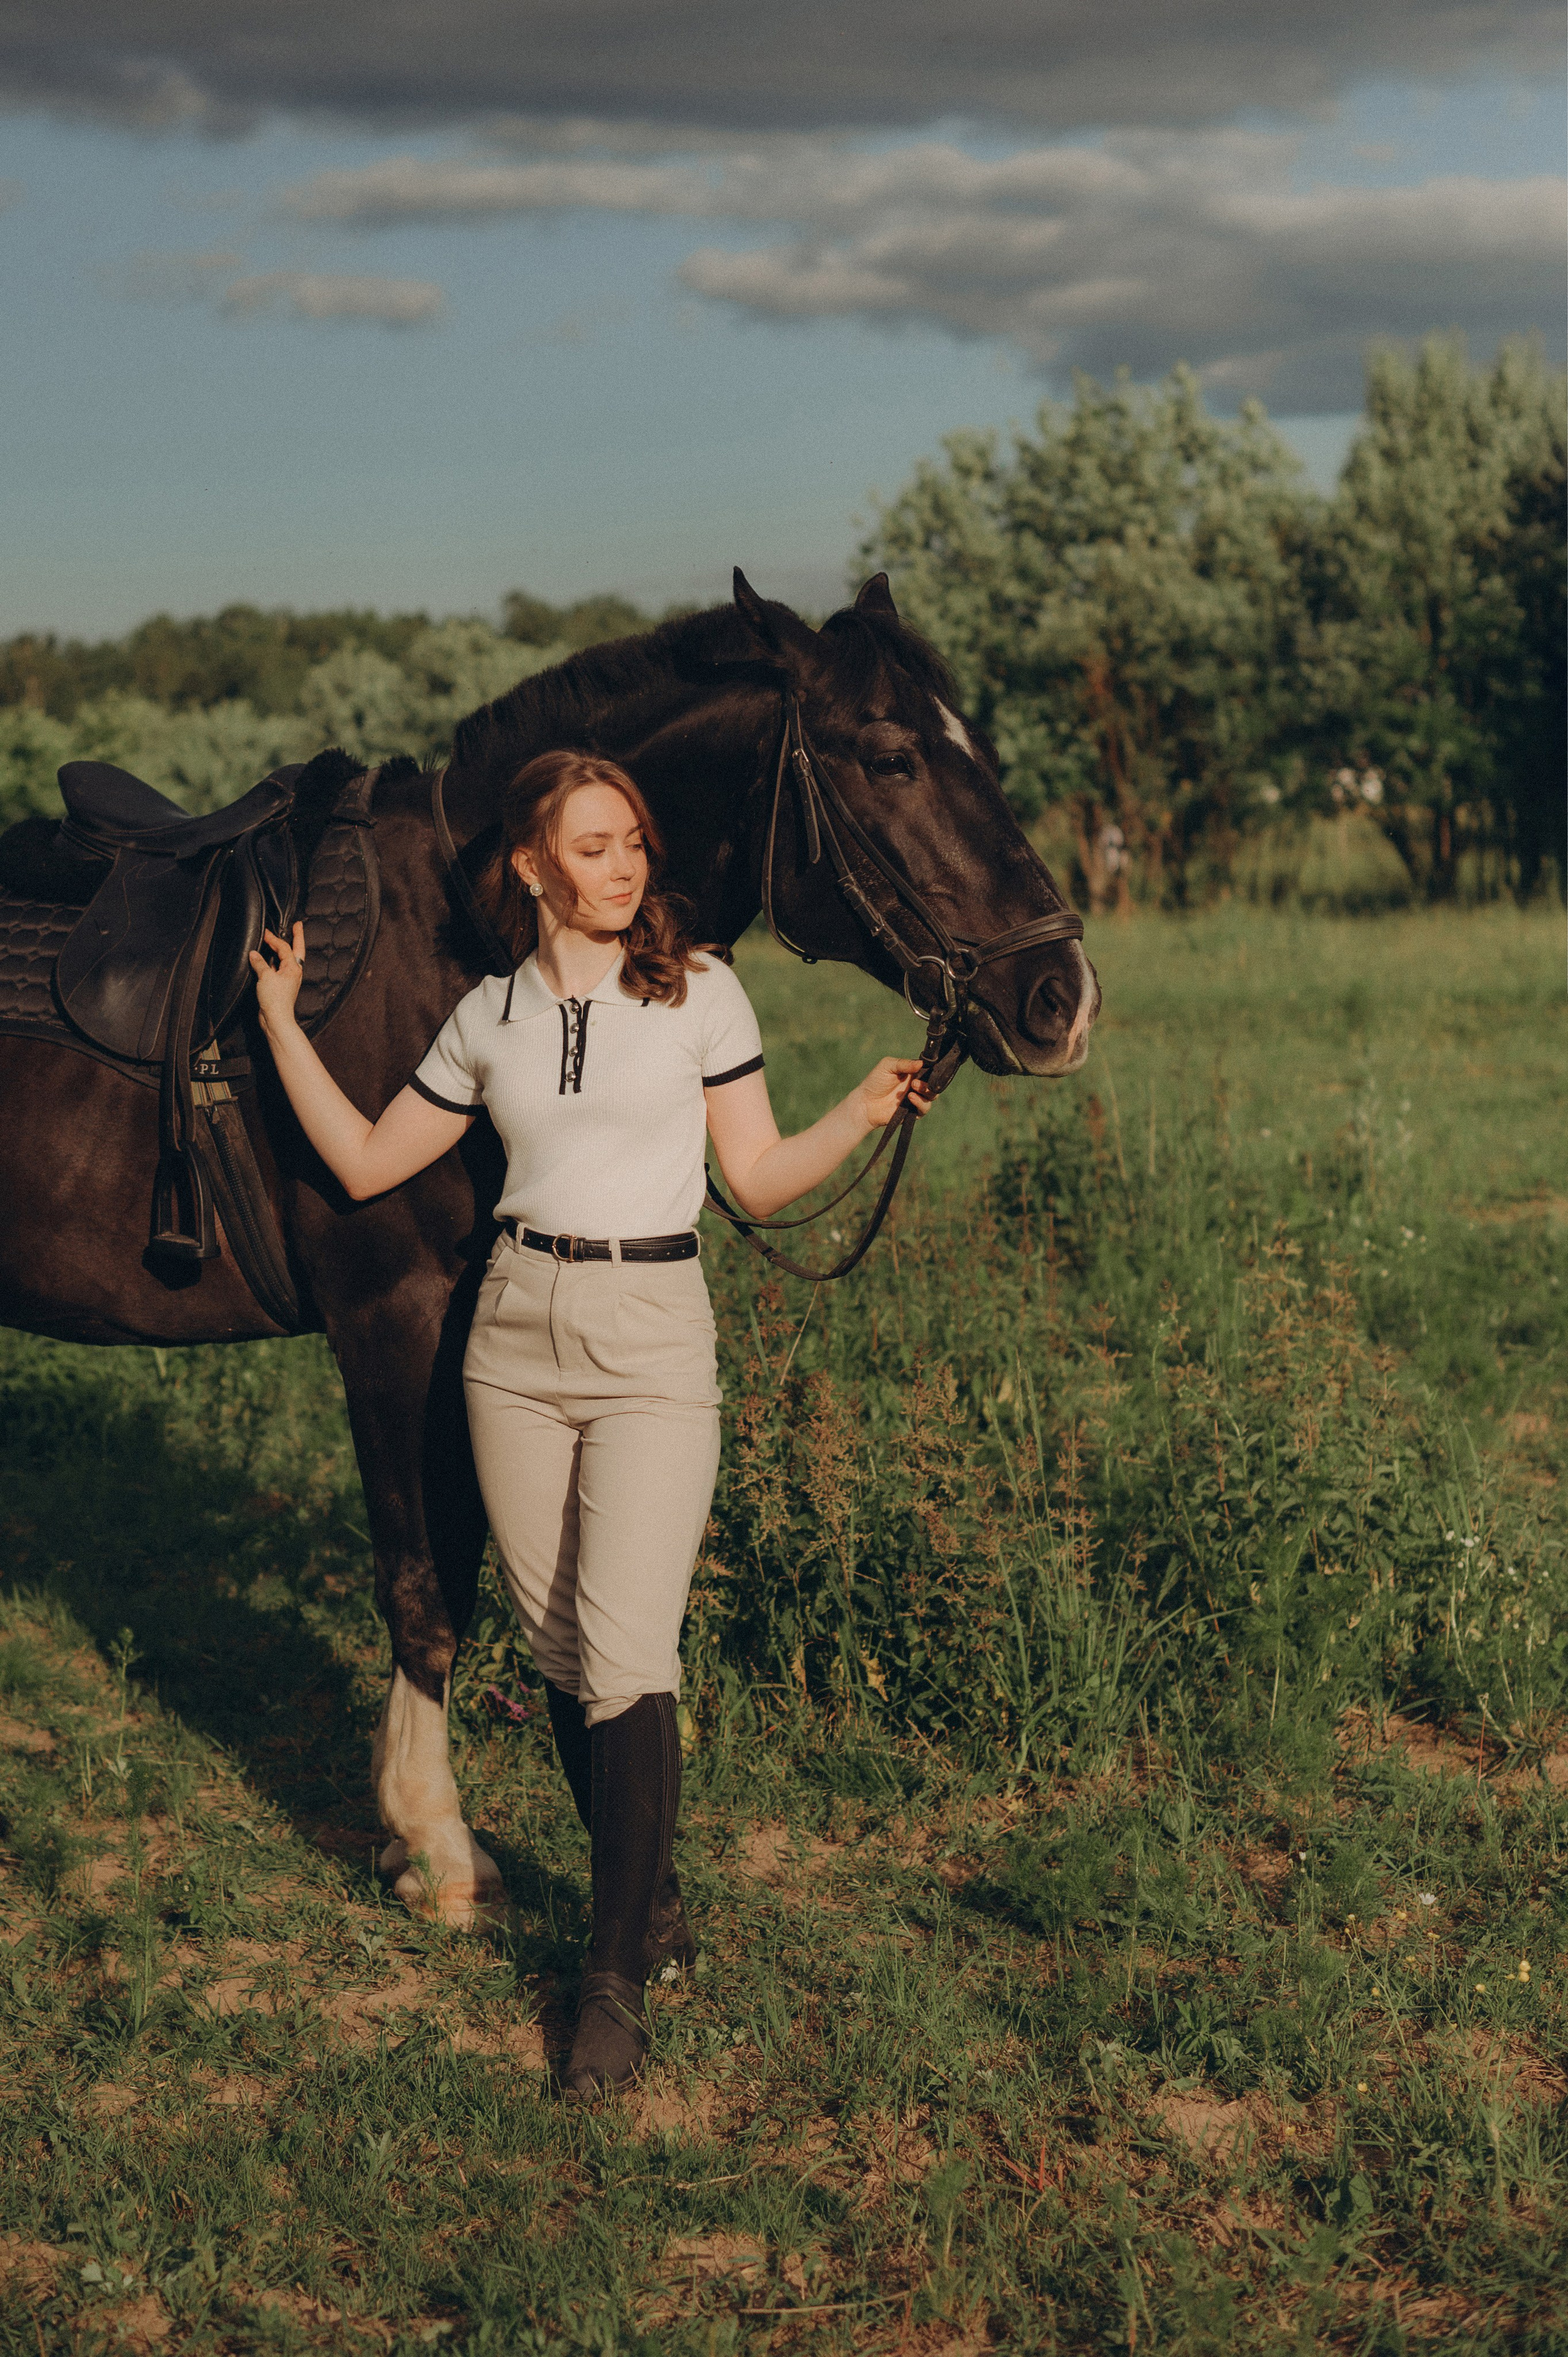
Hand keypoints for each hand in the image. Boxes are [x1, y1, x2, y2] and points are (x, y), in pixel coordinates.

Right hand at [248, 922, 306, 1036]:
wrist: (276, 1018)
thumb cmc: (275, 999)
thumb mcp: (265, 977)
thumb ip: (259, 963)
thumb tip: (253, 954)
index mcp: (293, 967)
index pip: (284, 948)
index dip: (274, 939)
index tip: (265, 933)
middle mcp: (294, 972)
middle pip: (296, 950)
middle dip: (297, 937)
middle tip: (297, 925)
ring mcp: (288, 979)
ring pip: (288, 959)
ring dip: (285, 949)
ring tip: (283, 939)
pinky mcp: (281, 986)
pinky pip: (279, 969)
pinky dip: (275, 961)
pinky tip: (268, 960)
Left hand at [857, 1055, 933, 1129]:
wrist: (865, 1103)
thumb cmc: (875, 1082)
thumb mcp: (888, 1066)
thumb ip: (904, 1063)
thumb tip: (922, 1063)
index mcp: (912, 1073)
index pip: (929, 1070)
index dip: (932, 1069)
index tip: (931, 1068)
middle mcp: (916, 1085)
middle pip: (934, 1083)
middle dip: (930, 1082)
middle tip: (916, 1082)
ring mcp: (916, 1098)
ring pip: (932, 1095)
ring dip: (926, 1091)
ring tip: (913, 1087)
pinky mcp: (914, 1112)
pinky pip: (924, 1108)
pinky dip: (920, 1102)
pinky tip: (910, 1098)